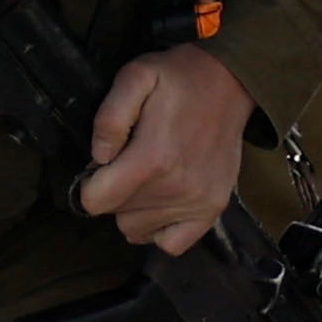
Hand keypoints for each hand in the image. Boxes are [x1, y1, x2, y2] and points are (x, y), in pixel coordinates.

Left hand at [83, 42, 254, 252]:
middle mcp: (175, 189)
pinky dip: (161, 229)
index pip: (95, 202)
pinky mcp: (212, 209)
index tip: (104, 165)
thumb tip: (99, 158)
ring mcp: (197, 203)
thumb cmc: (178, 78)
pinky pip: (172, 244)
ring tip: (149, 177)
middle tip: (130, 162)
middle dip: (115, 192)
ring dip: (136, 209)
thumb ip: (110, 117)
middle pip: (116, 216)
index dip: (90, 183)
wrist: (232, 82)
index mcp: (152, 159)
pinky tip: (162, 202)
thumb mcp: (136, 77)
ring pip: (138, 231)